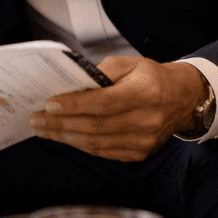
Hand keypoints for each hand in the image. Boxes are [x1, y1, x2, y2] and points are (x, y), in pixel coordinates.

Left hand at [28, 57, 207, 161]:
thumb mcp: (128, 64)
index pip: (104, 103)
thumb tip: (70, 87)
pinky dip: (80, 144)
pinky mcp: (139, 153)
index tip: (49, 104)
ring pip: (96, 143)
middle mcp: (147, 120)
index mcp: (146, 93)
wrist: (181, 99)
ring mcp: (144, 141)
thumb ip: (100, 73)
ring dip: (65, 137)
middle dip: (60, 124)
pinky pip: (103, 151)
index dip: (74, 105)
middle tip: (36, 120)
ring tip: (43, 130)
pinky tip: (64, 136)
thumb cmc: (150, 78)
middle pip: (96, 126)